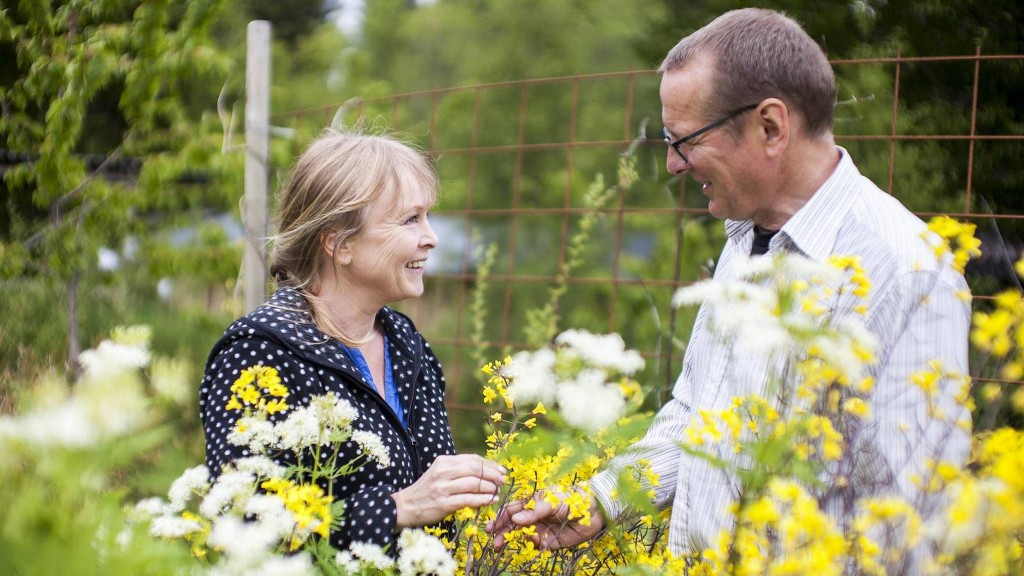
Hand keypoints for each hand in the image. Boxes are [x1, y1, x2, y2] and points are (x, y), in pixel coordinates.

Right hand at [392, 454, 504, 529]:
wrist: (405, 506)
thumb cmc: (427, 490)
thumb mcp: (439, 473)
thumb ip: (458, 470)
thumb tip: (485, 469)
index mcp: (443, 461)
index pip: (472, 459)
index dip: (489, 464)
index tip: (500, 470)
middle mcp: (443, 472)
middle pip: (475, 469)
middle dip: (492, 474)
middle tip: (502, 480)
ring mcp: (443, 488)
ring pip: (474, 484)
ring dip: (490, 488)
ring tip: (497, 491)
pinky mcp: (444, 504)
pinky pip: (468, 500)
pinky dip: (482, 499)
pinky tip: (490, 500)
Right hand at [487, 490, 605, 549]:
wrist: (594, 511)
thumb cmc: (572, 498)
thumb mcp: (552, 500)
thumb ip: (534, 511)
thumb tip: (515, 519)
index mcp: (531, 503)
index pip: (510, 510)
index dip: (499, 518)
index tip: (490, 527)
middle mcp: (532, 517)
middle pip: (512, 526)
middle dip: (501, 533)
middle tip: (494, 542)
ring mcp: (539, 529)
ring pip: (521, 537)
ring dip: (512, 541)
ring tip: (501, 546)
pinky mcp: (549, 542)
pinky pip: (535, 546)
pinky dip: (531, 545)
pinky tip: (533, 541)